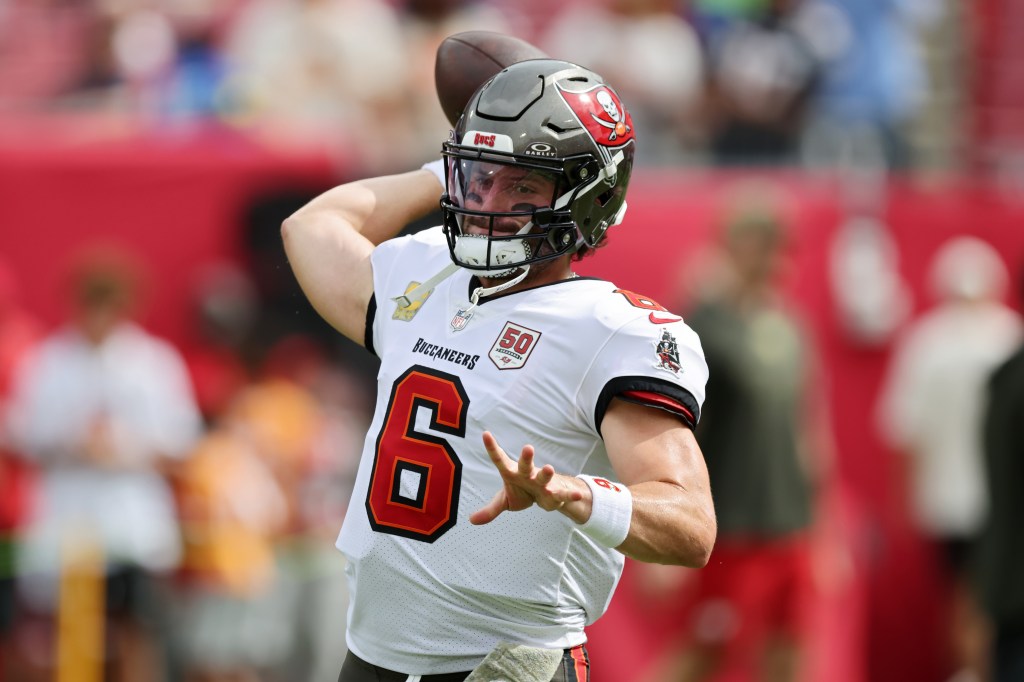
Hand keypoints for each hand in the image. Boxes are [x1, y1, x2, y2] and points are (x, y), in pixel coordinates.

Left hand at [469, 431, 586, 524]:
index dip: (492, 448)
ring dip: (546, 473)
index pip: (500, 459)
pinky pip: (563, 495)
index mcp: (512, 472)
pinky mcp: (555, 493)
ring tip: (548, 468)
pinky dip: (570, 496)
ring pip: (544, 477)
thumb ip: (490, 509)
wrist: (545, 495)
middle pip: (525, 465)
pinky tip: (578, 496)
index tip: (485, 434)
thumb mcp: (504, 501)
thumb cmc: (522, 492)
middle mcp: (528, 474)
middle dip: (526, 458)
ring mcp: (542, 482)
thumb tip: (472, 520)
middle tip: (527, 448)